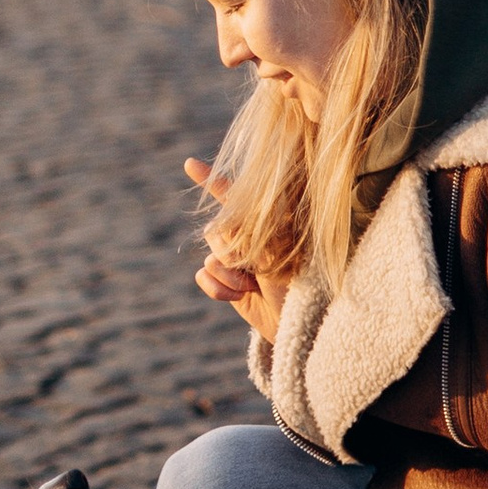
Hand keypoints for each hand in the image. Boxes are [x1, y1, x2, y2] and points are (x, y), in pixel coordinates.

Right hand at [184, 159, 291, 339]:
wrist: (294, 324)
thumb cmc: (297, 286)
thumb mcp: (276, 254)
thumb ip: (248, 235)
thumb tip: (218, 227)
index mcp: (264, 224)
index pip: (233, 197)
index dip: (209, 180)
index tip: (190, 164)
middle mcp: (246, 238)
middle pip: (216, 231)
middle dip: (232, 253)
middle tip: (257, 271)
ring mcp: (234, 259)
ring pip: (210, 256)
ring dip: (229, 276)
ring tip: (253, 287)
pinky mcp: (223, 280)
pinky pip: (203, 276)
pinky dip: (218, 289)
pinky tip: (238, 296)